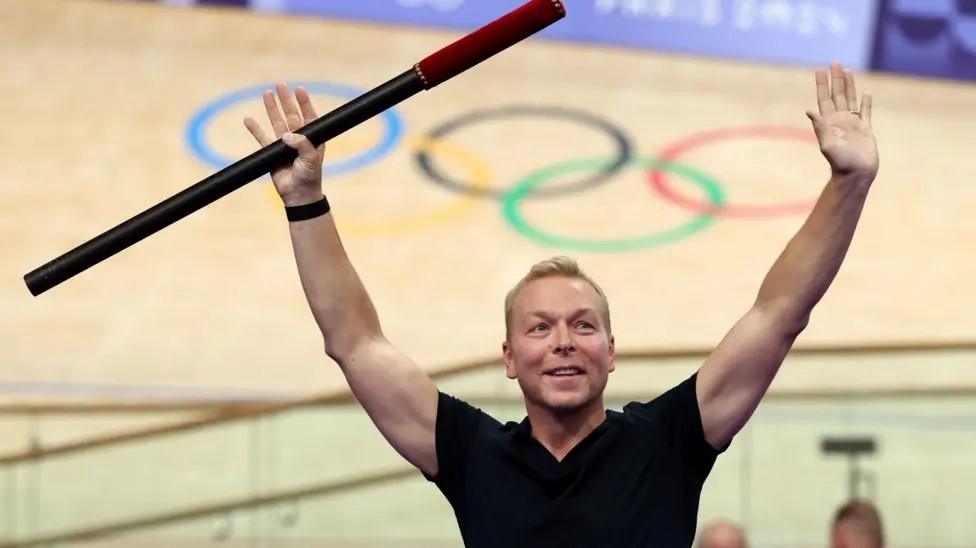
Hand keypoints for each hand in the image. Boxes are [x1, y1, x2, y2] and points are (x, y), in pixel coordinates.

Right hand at [243, 82, 325, 205]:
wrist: (298, 195)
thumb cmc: (310, 177)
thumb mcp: (311, 160)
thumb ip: (302, 145)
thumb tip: (286, 135)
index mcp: (313, 138)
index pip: (309, 116)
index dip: (304, 102)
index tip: (299, 89)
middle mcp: (299, 138)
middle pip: (291, 114)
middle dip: (286, 100)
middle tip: (280, 84)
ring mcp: (284, 144)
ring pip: (276, 122)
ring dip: (271, 108)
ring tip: (267, 93)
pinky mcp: (272, 152)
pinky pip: (262, 138)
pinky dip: (255, 129)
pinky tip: (249, 119)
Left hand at [806, 62, 878, 183]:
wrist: (856, 175)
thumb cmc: (841, 163)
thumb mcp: (827, 145)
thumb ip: (820, 127)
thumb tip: (809, 111)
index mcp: (829, 122)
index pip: (824, 98)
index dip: (822, 84)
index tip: (820, 69)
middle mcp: (840, 120)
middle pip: (837, 94)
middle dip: (835, 79)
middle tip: (834, 62)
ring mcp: (852, 124)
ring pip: (851, 99)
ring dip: (849, 85)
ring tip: (847, 71)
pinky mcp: (865, 130)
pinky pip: (865, 112)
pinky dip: (866, 102)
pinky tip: (866, 94)